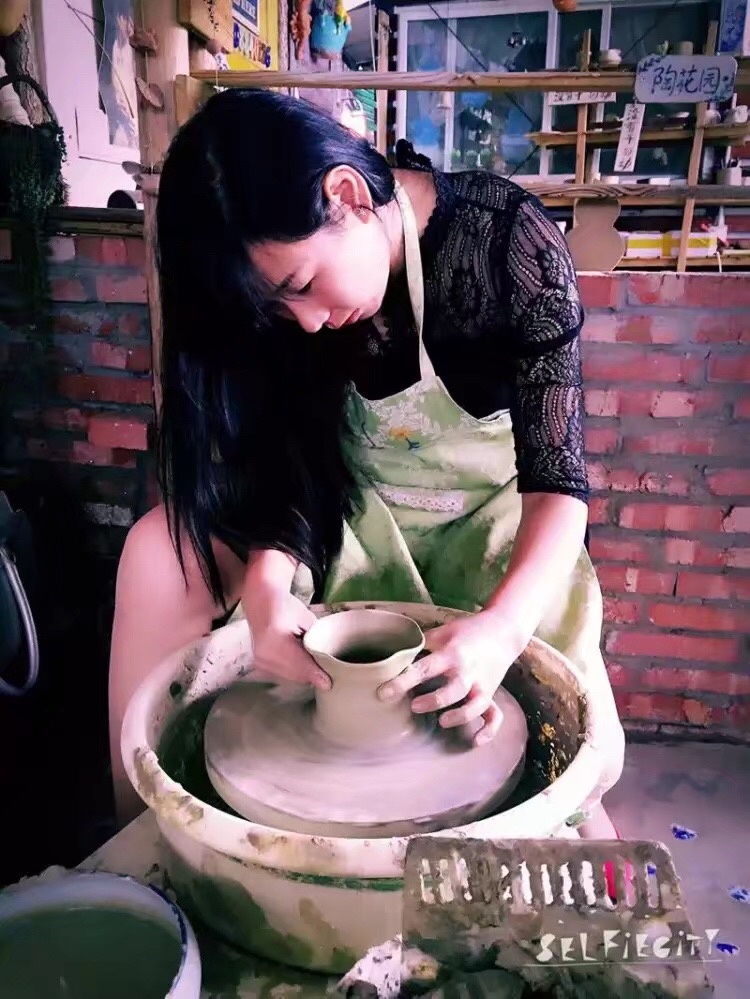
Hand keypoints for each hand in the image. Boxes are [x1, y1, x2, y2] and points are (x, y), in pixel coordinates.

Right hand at [243, 583, 330, 689]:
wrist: (262, 603)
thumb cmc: (286, 608)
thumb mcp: (307, 620)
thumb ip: (317, 640)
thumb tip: (330, 664)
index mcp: (275, 639)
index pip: (300, 664)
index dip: (316, 675)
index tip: (329, 684)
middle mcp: (264, 654)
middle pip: (296, 675)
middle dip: (312, 675)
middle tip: (327, 671)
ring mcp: (260, 661)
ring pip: (290, 677)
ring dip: (303, 674)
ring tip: (314, 662)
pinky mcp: (259, 665)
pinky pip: (283, 675)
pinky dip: (294, 671)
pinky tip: (301, 661)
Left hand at [377, 610, 526, 744]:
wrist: (502, 630)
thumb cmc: (465, 631)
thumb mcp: (442, 632)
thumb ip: (419, 645)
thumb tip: (392, 658)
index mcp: (452, 654)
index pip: (425, 668)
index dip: (404, 681)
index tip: (384, 693)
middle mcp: (468, 671)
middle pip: (454, 690)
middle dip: (433, 700)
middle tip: (413, 706)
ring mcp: (483, 684)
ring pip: (476, 705)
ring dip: (460, 716)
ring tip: (441, 721)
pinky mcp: (491, 694)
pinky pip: (495, 716)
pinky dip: (488, 730)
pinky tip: (475, 742)